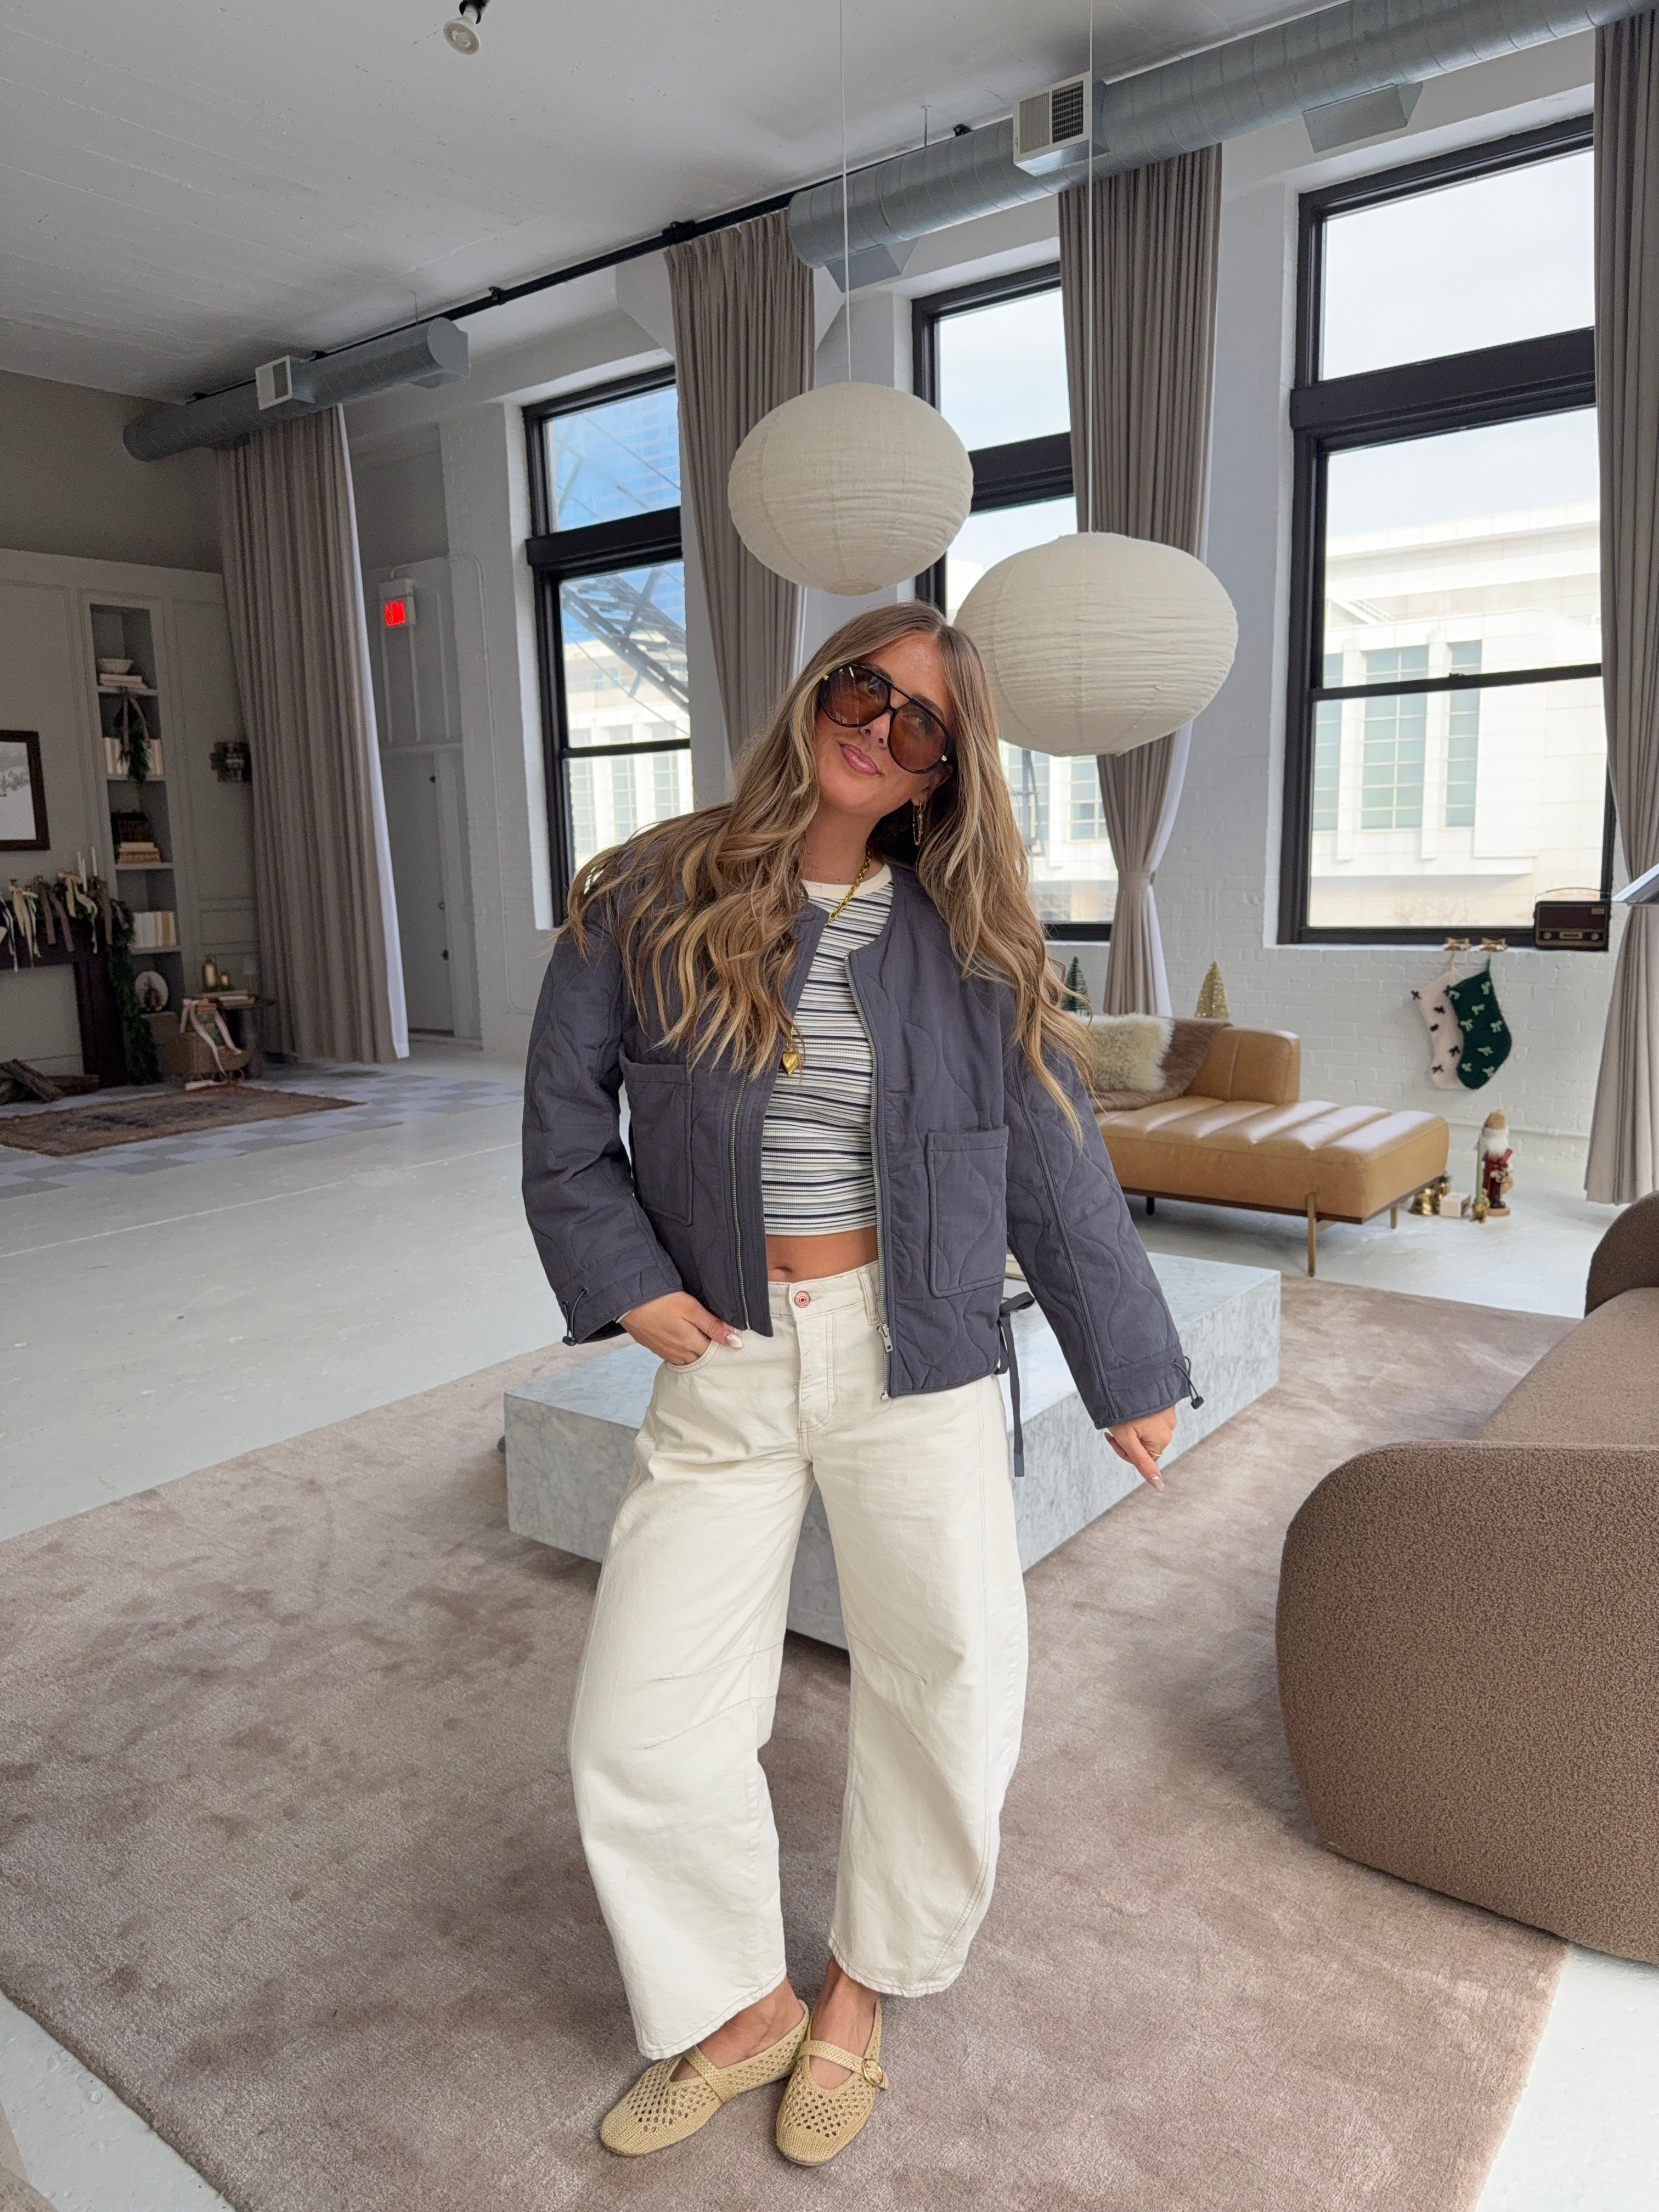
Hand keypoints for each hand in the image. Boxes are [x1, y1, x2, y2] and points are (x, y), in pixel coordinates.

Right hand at [619, 1291, 741, 1366]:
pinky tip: (686, 1346)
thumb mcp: (691, 1309)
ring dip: (698, 1357)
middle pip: (702, 1361)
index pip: (715, 1355)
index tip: (735, 1344)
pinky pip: (675, 1358)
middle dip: (713, 1356)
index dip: (725, 1350)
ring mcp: (666, 1352)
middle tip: (722, 1346)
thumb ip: (713, 1326)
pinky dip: (684, 1355)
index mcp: (691, 1344)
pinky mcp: (655, 1348)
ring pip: (688, 1362)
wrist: (628, 1301)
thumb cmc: (660, 1301)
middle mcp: (679, 1353)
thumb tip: (736, 1342)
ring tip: (706, 1345)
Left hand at [1107, 1405, 1178, 1490]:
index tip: (1113, 1437)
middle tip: (1114, 1425)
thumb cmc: (1124, 1408)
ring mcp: (1168, 1413)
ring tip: (1122, 1412)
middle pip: (1145, 1443)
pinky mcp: (1164, 1401)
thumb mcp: (1128, 1440)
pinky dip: (1139, 1413)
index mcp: (1162, 1440)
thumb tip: (1160, 1487)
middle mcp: (1169, 1428)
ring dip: (1133, 1424)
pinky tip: (1130, 1405)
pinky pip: (1150, 1414)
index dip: (1124, 1450)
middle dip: (1129, 1437)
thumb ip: (1143, 1464)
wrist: (1128, 1375)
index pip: (1143, 1458)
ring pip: (1146, 1428)